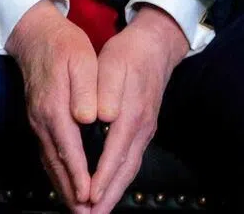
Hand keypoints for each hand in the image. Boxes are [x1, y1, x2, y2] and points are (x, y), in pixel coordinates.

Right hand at [5, 0, 98, 212]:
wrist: (34, 32)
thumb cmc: (63, 44)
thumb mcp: (81, 58)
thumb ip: (86, 89)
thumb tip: (90, 118)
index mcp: (55, 106)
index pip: (69, 148)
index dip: (80, 175)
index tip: (90, 196)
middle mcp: (42, 119)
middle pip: (57, 163)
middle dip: (71, 191)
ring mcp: (37, 120)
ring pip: (49, 161)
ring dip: (63, 186)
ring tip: (77, 208)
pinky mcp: (37, 118)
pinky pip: (46, 152)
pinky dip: (56, 172)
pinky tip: (64, 182)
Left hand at [88, 6, 189, 212]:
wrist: (154, 47)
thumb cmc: (129, 54)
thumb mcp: (114, 63)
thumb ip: (108, 91)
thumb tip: (104, 116)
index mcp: (131, 114)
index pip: (115, 153)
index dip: (102, 176)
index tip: (89, 196)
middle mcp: (141, 128)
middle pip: (124, 170)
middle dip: (108, 196)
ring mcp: (145, 131)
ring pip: (129, 168)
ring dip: (114, 192)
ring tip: (98, 211)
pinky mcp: (144, 129)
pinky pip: (131, 161)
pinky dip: (120, 178)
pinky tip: (110, 187)